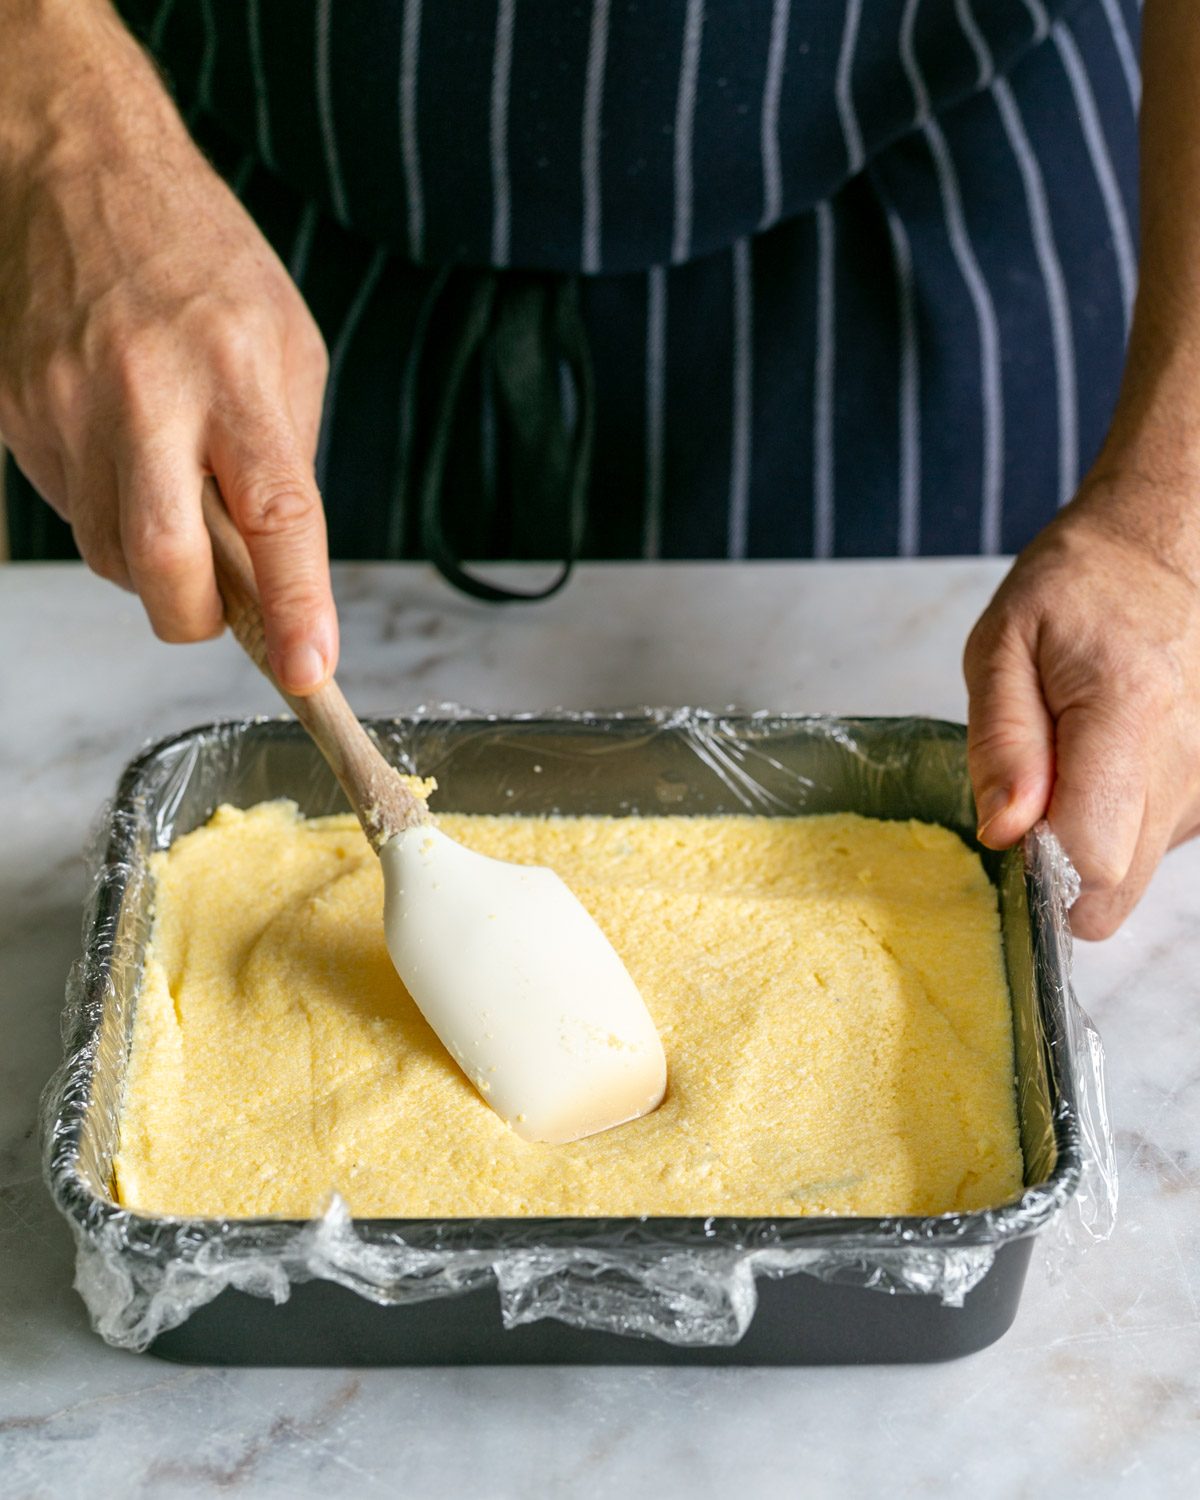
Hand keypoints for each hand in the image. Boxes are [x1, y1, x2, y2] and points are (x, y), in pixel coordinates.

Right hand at [0, 0, 335, 691]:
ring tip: (175, 486)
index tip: (310, 670)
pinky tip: (127, 453)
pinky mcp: (19, 418)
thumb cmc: (197, 256)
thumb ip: (286, 455)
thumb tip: (281, 560)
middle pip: (164, 567)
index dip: (296, 606)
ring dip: (155, 564)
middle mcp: (146, 398)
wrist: (73, 168)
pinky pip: (73, 514)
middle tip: (223, 605)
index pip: (275, 517)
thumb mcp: (287, 343)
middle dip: (198, 619)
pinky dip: (113, 514)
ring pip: (111, 558)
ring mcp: (68, 410)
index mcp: (236, 376)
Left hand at [963, 474, 1199, 938]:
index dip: (1040, 871)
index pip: (1094, 859)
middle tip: (1028, 802)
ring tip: (1067, 761)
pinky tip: (1101, 761)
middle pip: (1119, 887)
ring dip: (1090, 840)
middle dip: (1060, 873)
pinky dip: (1118, 820)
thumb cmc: (1077, 586)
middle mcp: (1186, 758)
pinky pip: (1156, 839)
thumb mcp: (1004, 646)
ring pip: (1138, 869)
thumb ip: (1002, 744)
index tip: (1010, 834)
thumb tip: (1004, 834)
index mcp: (1128, 715)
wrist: (1164, 545)